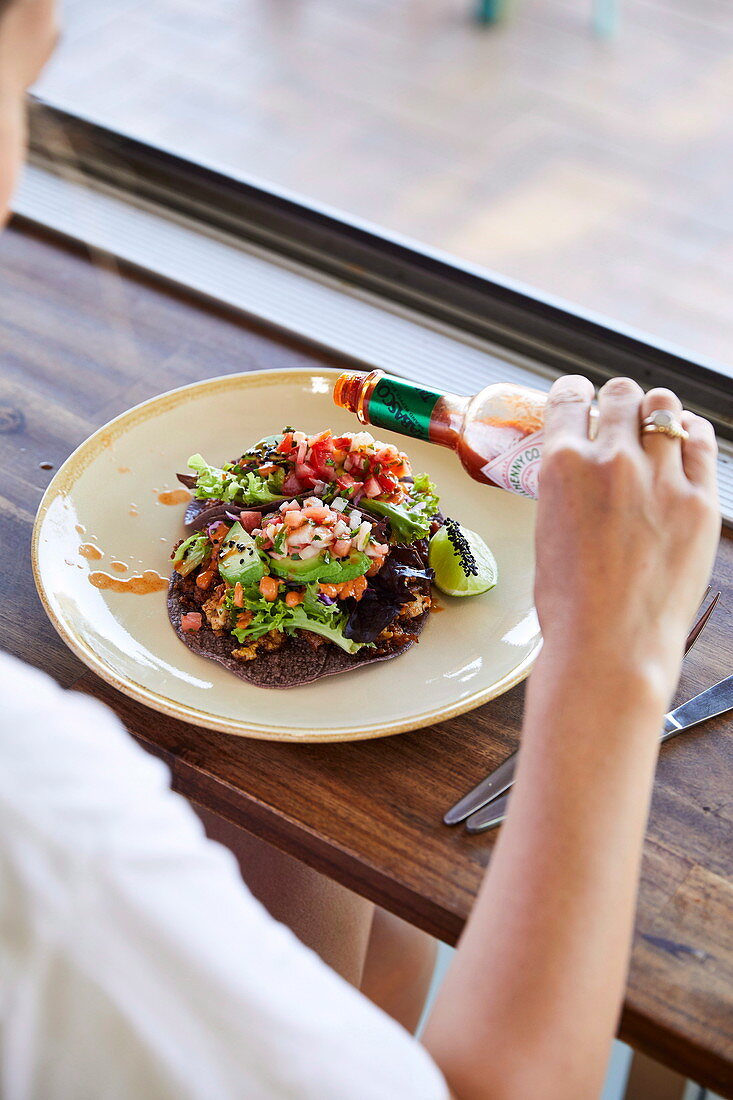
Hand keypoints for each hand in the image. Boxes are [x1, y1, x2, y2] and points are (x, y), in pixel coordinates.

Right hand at [535, 376, 719, 701]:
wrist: (610, 646)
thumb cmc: (571, 605)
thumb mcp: (547, 532)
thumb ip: (566, 489)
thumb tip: (581, 473)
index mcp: (563, 466)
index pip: (571, 398)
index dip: (576, 393)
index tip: (581, 398)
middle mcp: (611, 460)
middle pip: (623, 394)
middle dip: (619, 402)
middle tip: (620, 419)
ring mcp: (661, 477)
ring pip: (664, 406)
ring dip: (655, 413)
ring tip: (655, 431)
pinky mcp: (699, 500)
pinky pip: (701, 440)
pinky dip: (690, 433)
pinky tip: (685, 442)